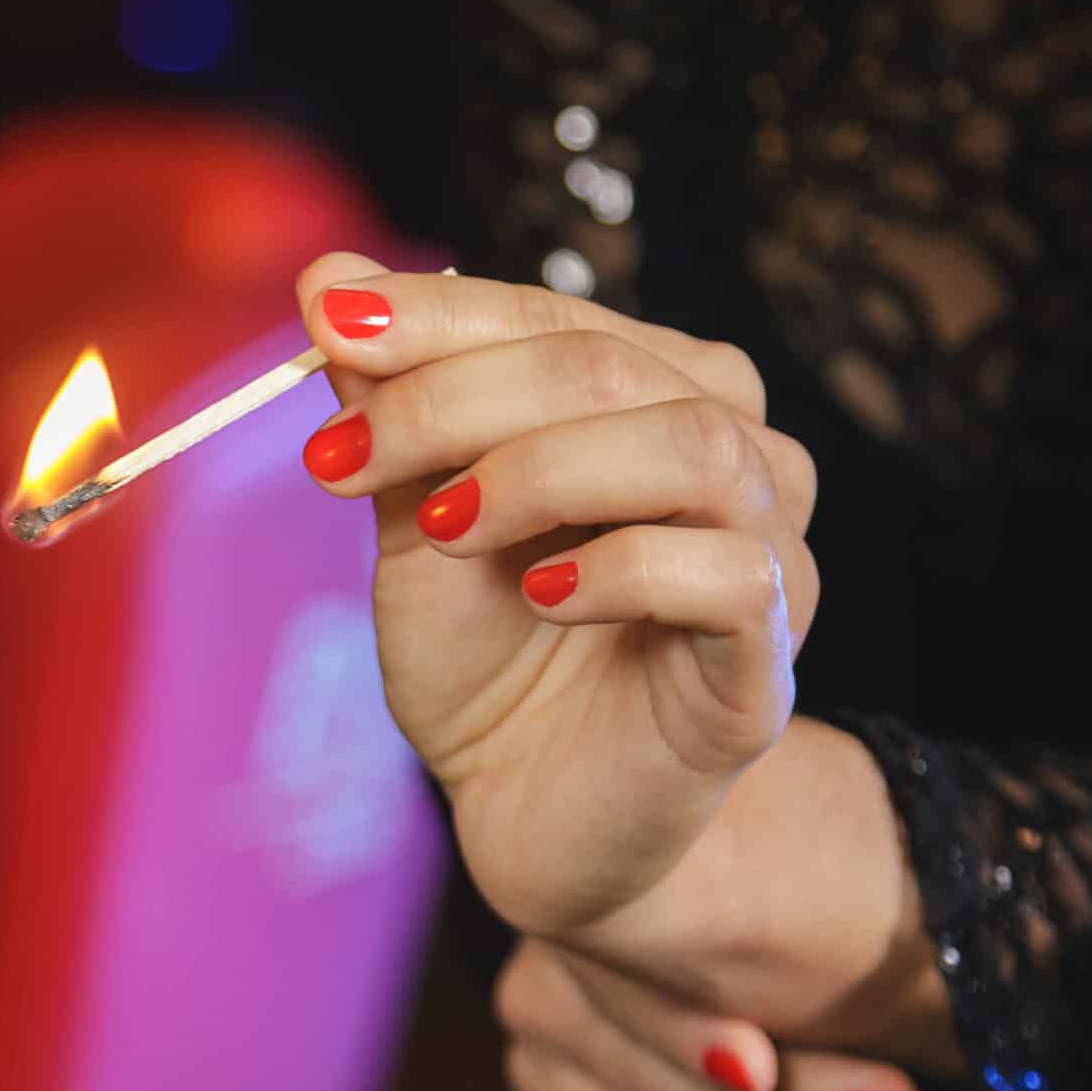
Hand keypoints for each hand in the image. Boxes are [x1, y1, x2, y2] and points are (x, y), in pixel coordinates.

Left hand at [297, 255, 819, 938]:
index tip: (324, 331)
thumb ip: (389, 410)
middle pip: (611, 366)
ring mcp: (767, 555)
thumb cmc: (488, 656)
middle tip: (339, 458)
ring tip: (442, 528)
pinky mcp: (766, 664)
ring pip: (692, 448)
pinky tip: (539, 597)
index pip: (554, 316)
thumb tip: (328, 278)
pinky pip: (729, 575)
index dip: (435, 316)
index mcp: (654, 395)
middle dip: (454, 398)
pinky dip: (621, 569)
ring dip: (542, 470)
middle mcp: (733, 454)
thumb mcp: (416, 522)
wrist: (528, 812)